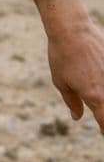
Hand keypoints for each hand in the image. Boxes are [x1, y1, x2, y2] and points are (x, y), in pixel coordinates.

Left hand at [33, 0, 103, 130]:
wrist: (72, 29)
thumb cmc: (62, 56)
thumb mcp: (61, 81)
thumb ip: (72, 102)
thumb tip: (77, 116)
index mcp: (96, 97)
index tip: (102, 132)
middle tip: (100, 117)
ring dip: (103, 97)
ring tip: (95, 92)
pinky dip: (103, 78)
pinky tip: (97, 76)